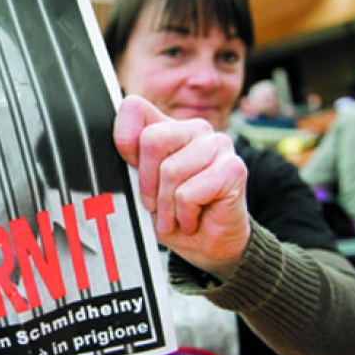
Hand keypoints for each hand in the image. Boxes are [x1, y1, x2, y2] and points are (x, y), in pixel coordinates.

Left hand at [113, 95, 250, 278]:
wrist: (207, 246)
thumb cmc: (174, 214)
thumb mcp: (141, 187)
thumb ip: (131, 160)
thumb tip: (121, 141)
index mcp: (169, 127)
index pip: (134, 108)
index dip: (124, 140)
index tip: (131, 169)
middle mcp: (196, 129)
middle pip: (151, 139)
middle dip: (147, 183)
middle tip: (155, 205)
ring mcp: (218, 145)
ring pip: (171, 170)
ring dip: (166, 206)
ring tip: (175, 216)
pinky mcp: (234, 168)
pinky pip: (189, 193)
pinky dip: (184, 215)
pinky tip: (193, 219)